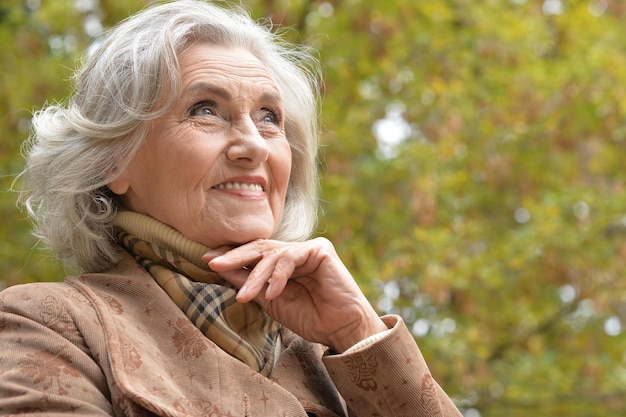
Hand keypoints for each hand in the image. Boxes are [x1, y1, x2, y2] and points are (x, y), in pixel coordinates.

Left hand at [202, 238, 387, 352]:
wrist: (340, 329)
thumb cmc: (309, 317)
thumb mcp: (270, 301)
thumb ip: (249, 283)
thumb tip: (220, 268)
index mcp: (282, 262)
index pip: (253, 253)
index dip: (231, 255)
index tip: (208, 260)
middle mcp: (294, 252)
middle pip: (260, 247)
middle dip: (235, 256)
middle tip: (213, 263)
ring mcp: (307, 249)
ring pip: (273, 254)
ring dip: (256, 275)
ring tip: (245, 296)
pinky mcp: (320, 250)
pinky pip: (291, 258)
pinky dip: (279, 275)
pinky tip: (272, 293)